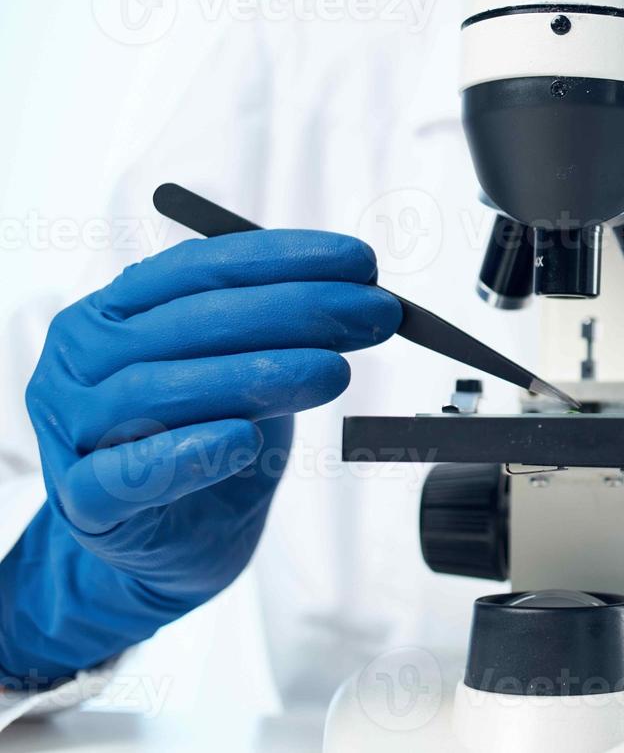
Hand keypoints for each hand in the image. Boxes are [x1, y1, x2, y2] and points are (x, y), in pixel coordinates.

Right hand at [0, 230, 400, 687]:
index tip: (361, 262)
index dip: (283, 258)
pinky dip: (185, 453)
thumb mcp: (252, 377)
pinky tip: (244, 439)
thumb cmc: (208, 444)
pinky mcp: (84, 505)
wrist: (174, 545)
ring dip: (252, 374)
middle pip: (184, 321)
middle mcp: (81, 360)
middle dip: (292, 309)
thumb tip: (366, 299)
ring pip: (151, 389)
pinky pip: (122, 474)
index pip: (198, 267)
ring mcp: (71, 431)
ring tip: (333, 372)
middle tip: (371, 314)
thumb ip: (285, 335)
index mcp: (115, 311)